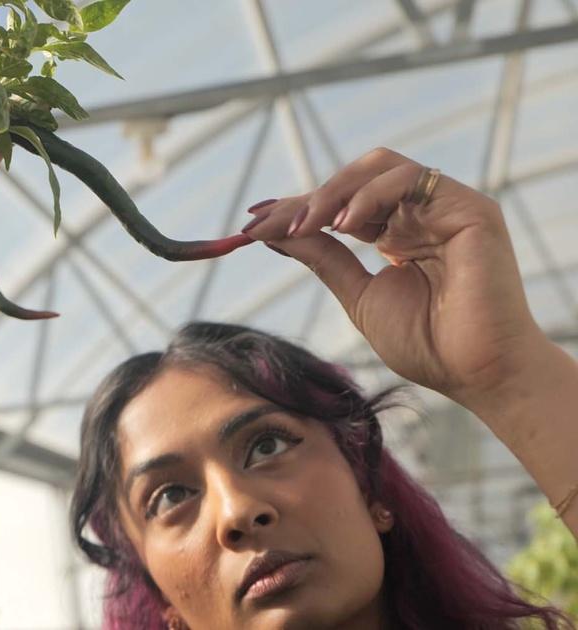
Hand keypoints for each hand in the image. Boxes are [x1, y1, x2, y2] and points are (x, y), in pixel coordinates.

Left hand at [241, 147, 545, 406]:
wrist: (474, 373)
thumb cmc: (427, 345)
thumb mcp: (359, 296)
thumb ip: (323, 259)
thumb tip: (275, 233)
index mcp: (398, 235)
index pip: (341, 207)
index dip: (297, 210)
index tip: (252, 223)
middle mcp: (422, 215)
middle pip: (356, 179)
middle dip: (306, 198)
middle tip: (268, 223)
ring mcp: (446, 208)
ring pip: (380, 168)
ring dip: (332, 191)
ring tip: (304, 224)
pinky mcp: (468, 208)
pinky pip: (409, 179)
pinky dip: (368, 194)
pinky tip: (342, 223)